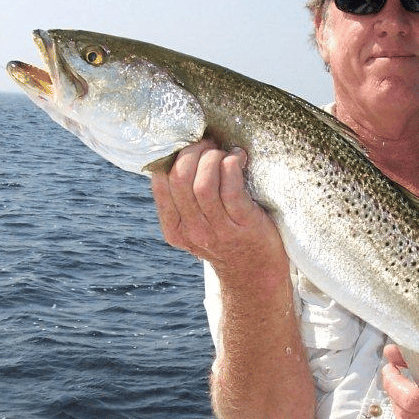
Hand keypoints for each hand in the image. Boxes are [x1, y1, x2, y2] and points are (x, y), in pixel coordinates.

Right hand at [151, 140, 286, 282]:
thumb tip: (184, 153)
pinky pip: (231, 189)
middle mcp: (193, 231)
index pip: (161, 182)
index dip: (175, 156)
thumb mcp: (198, 226)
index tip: (192, 147)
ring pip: (202, 184)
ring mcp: (217, 230)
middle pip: (180, 178)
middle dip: (194, 152)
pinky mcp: (243, 225)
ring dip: (214, 159)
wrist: (257, 273)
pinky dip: (232, 166)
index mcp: (175, 229)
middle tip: (210, 145)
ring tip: (226, 154)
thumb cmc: (229, 239)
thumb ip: (186, 201)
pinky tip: (239, 159)